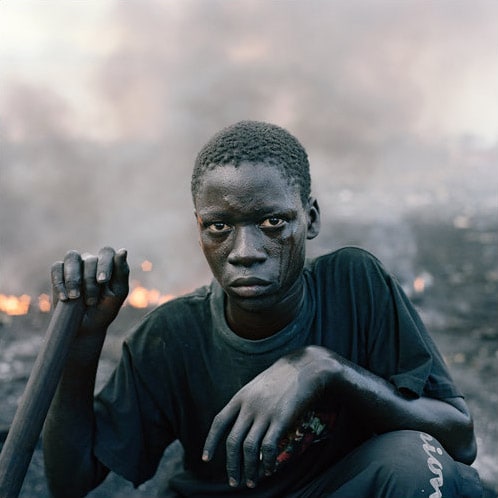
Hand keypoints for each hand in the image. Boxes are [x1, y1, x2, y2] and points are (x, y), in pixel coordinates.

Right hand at [51, 247, 128, 332]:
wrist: (86, 326)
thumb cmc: (106, 308)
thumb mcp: (118, 293)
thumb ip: (122, 271)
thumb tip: (123, 250)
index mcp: (108, 263)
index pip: (106, 252)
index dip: (104, 265)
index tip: (102, 281)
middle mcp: (91, 260)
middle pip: (89, 259)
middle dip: (90, 281)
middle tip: (91, 300)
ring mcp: (74, 265)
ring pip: (72, 257)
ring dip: (74, 278)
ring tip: (75, 297)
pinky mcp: (59, 273)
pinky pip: (57, 267)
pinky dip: (60, 282)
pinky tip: (65, 297)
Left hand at [202, 346, 333, 488]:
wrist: (305, 367)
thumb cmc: (283, 377)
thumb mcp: (258, 385)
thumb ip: (248, 403)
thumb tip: (242, 426)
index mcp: (241, 397)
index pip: (219, 422)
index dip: (210, 442)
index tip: (205, 459)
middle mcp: (249, 406)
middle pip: (233, 442)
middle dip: (231, 465)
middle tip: (234, 481)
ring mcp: (265, 413)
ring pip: (249, 449)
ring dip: (249, 470)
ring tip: (251, 482)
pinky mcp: (281, 420)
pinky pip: (269, 448)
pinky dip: (267, 463)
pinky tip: (269, 471)